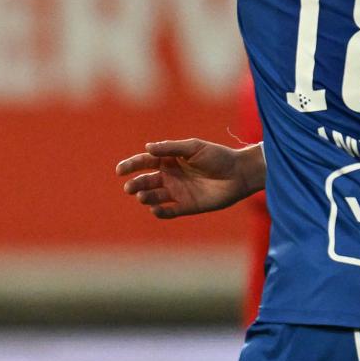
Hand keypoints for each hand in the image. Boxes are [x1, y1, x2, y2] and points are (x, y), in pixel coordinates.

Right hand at [115, 139, 265, 218]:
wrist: (239, 173)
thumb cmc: (218, 156)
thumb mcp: (193, 147)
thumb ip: (170, 148)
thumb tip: (147, 148)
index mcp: (169, 160)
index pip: (145, 162)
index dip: (131, 165)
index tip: (120, 170)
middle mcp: (171, 177)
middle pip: (146, 181)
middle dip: (135, 184)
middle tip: (129, 188)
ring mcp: (178, 192)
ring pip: (154, 197)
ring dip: (146, 197)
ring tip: (143, 196)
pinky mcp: (187, 206)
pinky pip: (169, 212)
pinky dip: (160, 212)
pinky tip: (155, 209)